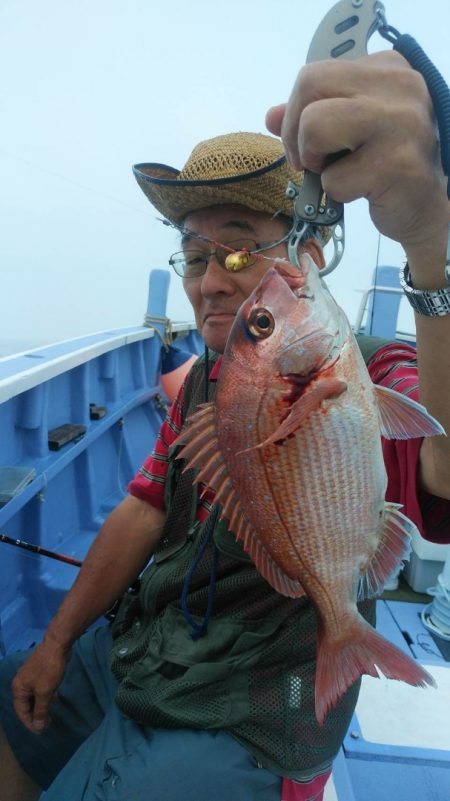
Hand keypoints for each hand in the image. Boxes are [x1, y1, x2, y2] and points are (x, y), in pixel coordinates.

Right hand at [11, 638, 70, 733]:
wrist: (57, 644)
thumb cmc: (49, 669)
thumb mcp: (45, 692)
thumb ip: (41, 710)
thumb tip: (38, 727)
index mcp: (18, 689)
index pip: (21, 712)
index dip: (30, 723)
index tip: (41, 731)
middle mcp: (21, 683)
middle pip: (27, 705)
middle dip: (36, 716)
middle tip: (47, 725)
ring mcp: (31, 677)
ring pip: (34, 697)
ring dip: (41, 707)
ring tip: (51, 717)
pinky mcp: (40, 673)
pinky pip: (40, 690)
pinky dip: (46, 697)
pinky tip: (54, 701)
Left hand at [266, 51, 449, 275]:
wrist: (427, 208)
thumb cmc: (387, 165)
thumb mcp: (350, 131)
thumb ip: (313, 115)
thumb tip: (271, 116)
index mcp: (388, 69)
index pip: (314, 74)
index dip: (296, 113)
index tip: (308, 142)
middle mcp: (400, 86)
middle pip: (309, 86)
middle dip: (295, 133)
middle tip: (310, 162)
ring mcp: (401, 123)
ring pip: (314, 125)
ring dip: (313, 160)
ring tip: (337, 172)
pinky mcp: (397, 164)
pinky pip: (333, 178)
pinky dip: (337, 193)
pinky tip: (363, 191)